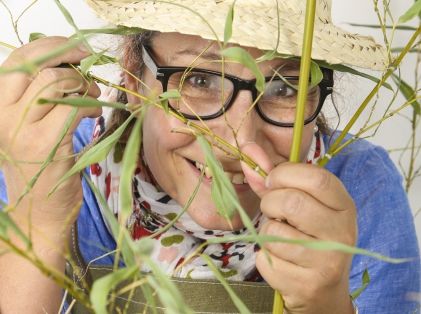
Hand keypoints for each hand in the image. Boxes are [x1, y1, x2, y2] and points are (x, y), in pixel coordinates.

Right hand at [0, 36, 101, 226]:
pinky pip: (74, 107)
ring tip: (93, 98)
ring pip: (57, 83)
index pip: (19, 60)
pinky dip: (91, 105)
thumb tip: (67, 67)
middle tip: (89, 71)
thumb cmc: (37, 168)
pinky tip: (94, 114)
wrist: (37, 212)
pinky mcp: (46, 144)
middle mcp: (2, 114)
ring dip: (84, 86)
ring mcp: (21, 129)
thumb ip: (38, 97)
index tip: (78, 50)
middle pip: (39, 67)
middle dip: (72, 63)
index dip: (52, 47)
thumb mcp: (26, 128)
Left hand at [240, 143, 356, 313]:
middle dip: (269, 203)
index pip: (316, 178)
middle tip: (272, 211)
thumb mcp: (303, 207)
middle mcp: (342, 231)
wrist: (324, 291)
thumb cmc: (310, 238)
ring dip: (266, 233)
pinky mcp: (309, 284)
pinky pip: (267, 259)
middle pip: (292, 202)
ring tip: (280, 238)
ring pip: (274, 232)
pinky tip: (281, 262)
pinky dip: (264, 257)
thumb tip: (249, 159)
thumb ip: (276, 184)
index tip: (271, 181)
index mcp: (343, 205)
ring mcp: (328, 260)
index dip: (285, 174)